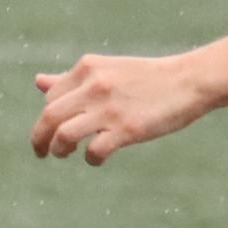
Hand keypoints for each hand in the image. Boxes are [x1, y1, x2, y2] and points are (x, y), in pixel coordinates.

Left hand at [31, 51, 216, 164]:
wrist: (189, 80)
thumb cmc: (147, 78)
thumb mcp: (106, 71)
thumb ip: (71, 79)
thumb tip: (38, 82)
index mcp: (87, 68)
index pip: (50, 96)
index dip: (47, 116)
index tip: (53, 128)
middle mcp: (94, 85)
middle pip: (48, 116)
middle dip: (39, 138)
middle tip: (40, 152)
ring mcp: (109, 108)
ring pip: (64, 135)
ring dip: (58, 149)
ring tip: (63, 154)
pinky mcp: (127, 129)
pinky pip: (94, 151)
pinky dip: (91, 159)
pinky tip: (97, 158)